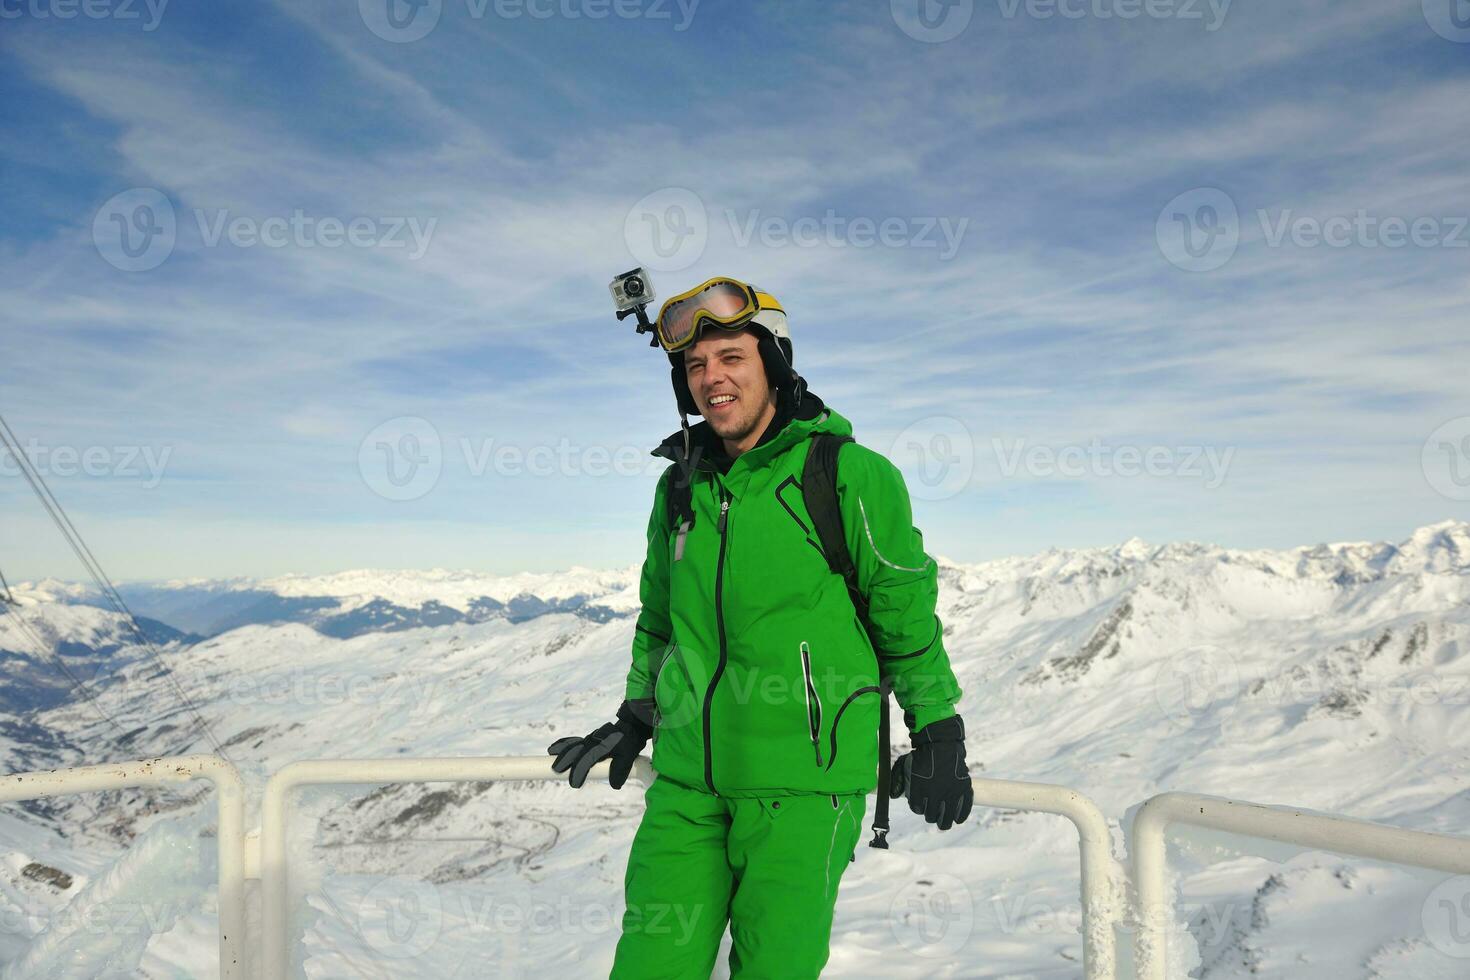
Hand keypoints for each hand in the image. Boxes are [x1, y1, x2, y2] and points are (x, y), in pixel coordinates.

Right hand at [547, 698, 654, 789]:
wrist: (630, 728)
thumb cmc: (628, 744)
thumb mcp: (628, 757)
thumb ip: (620, 770)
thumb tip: (614, 784)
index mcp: (601, 747)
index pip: (587, 760)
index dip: (579, 771)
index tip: (574, 783)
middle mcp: (592, 742)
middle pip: (575, 751)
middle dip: (565, 760)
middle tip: (556, 770)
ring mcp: (589, 739)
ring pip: (572, 745)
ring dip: (561, 752)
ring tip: (550, 758)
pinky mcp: (588, 739)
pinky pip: (573, 742)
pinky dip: (563, 745)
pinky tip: (553, 749)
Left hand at [888, 714, 973, 830]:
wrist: (941, 743)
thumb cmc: (921, 755)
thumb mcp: (903, 765)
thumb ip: (897, 780)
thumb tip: (893, 796)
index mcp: (919, 789)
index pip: (917, 809)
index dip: (918, 808)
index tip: (920, 806)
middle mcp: (934, 794)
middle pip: (931, 816)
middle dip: (930, 816)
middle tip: (932, 815)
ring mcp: (950, 792)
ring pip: (947, 817)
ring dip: (944, 822)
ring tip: (943, 824)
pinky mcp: (963, 789)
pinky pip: (964, 809)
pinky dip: (961, 816)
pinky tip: (957, 819)